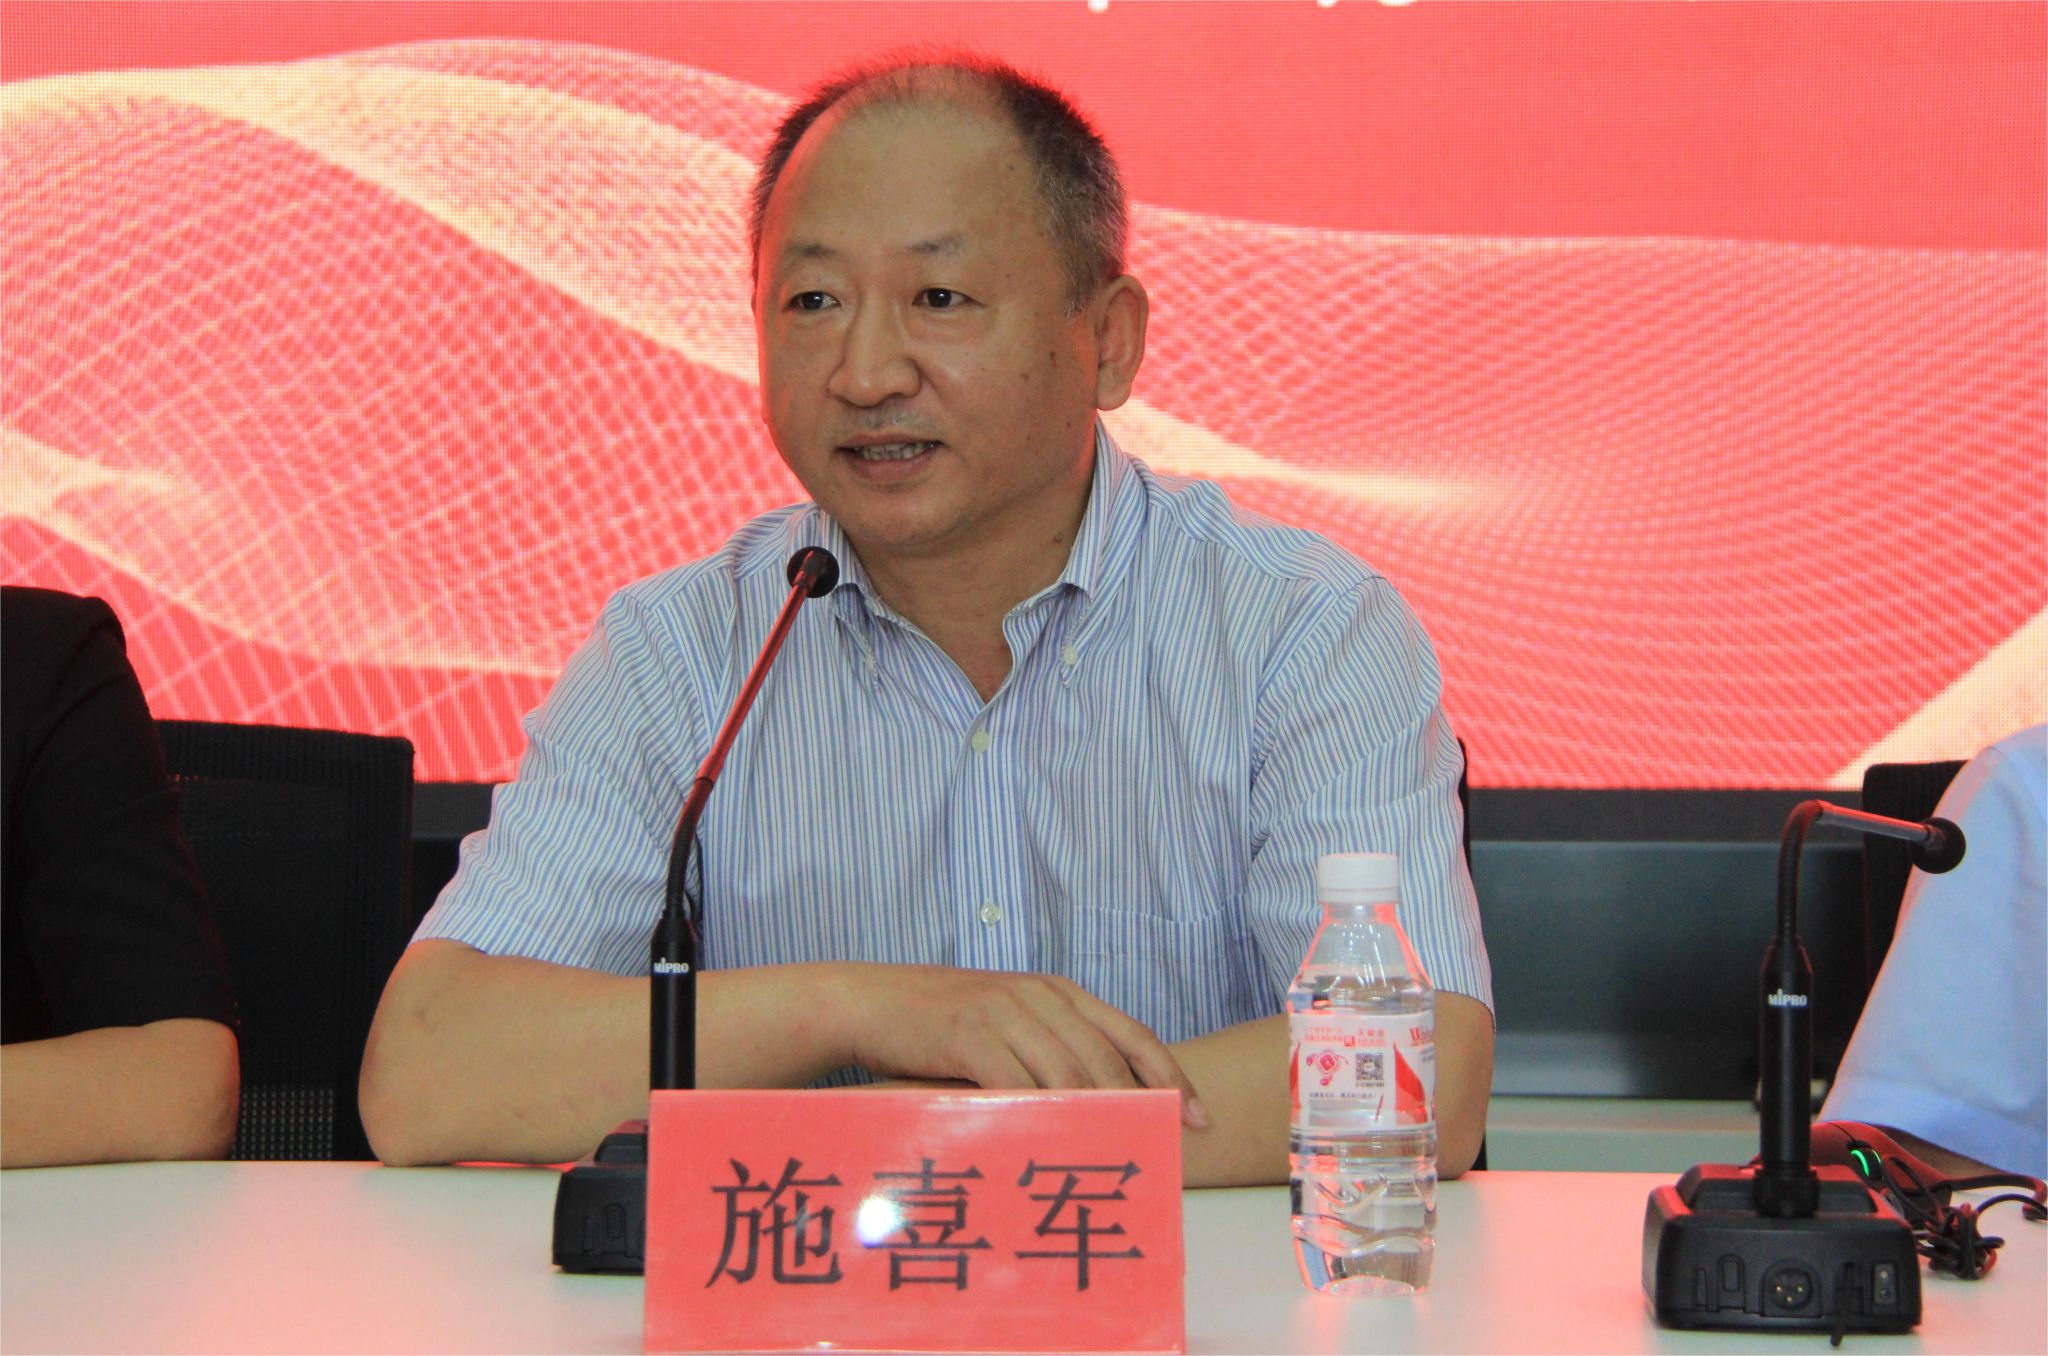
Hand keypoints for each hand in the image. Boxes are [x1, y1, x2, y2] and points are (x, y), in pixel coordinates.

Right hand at [828, 964, 1208, 1127]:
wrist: (875, 1001)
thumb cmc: (944, 1021)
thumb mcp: (1009, 1017)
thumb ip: (1052, 1044)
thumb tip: (1101, 1100)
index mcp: (1058, 992)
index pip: (1133, 1034)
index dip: (1171, 1077)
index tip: (1198, 1117)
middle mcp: (1040, 997)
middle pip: (1109, 1060)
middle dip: (1141, 1108)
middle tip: (1158, 1152)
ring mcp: (1006, 1012)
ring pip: (1069, 1076)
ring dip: (1097, 1121)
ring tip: (1115, 1162)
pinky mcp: (970, 1035)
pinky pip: (1019, 1084)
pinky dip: (1042, 1117)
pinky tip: (1054, 1148)